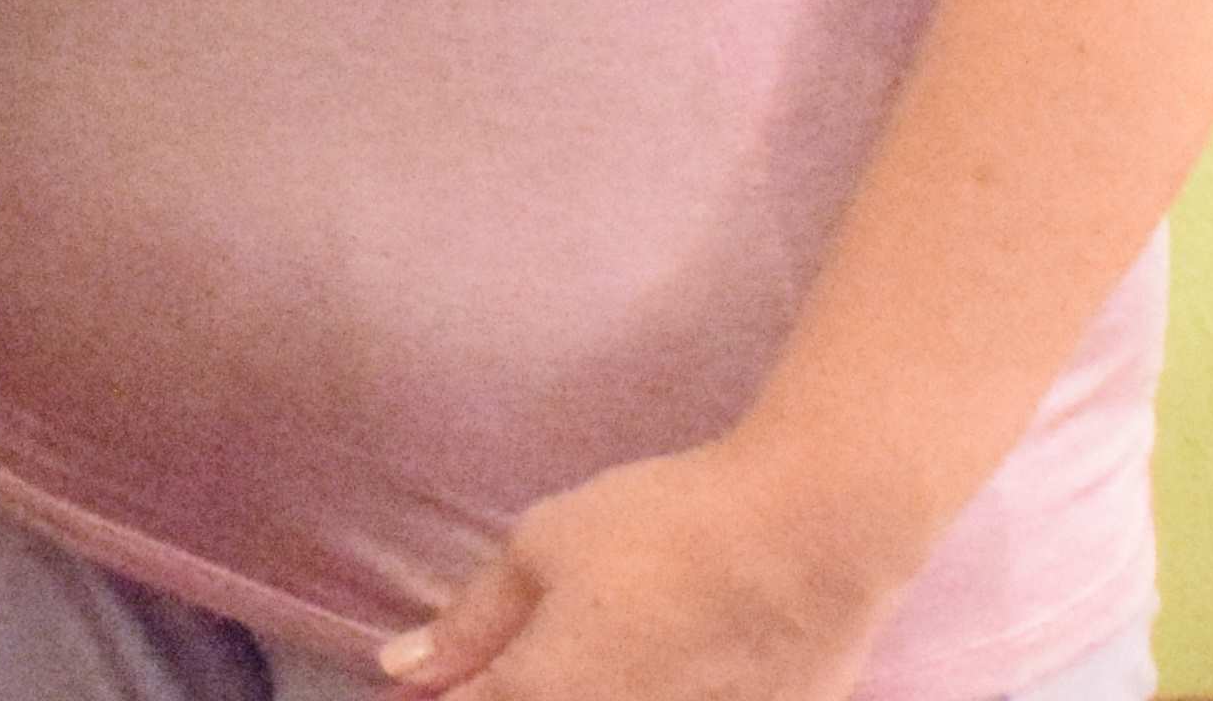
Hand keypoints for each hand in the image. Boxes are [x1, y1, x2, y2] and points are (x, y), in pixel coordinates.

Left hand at [388, 440, 911, 700]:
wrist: (815, 538)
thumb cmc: (666, 528)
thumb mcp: (543, 547)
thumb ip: (470, 623)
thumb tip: (397, 670)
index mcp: (542, 696)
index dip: (446, 692)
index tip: (444, 676)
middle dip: (517, 685)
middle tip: (552, 642)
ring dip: (592, 683)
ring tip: (623, 630)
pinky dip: (661, 683)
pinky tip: (676, 652)